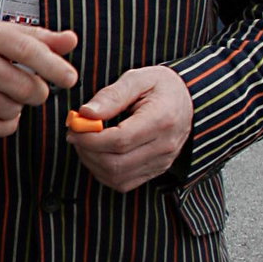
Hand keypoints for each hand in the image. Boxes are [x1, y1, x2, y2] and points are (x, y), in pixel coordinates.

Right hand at [0, 18, 77, 137]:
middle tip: (30, 86)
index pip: (28, 51)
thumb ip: (37, 37)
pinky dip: (6, 124)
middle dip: (37, 92)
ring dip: (18, 107)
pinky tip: (1, 111)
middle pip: (26, 88)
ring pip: (13, 110)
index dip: (54, 67)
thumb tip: (70, 41)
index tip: (70, 78)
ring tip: (7, 94)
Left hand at [67, 66, 192, 192]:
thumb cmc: (160, 87)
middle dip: (87, 150)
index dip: (90, 138)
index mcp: (162, 119)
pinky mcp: (156, 171)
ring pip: (116, 177)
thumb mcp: (137, 79)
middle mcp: (165, 146)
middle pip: (116, 163)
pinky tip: (98, 153)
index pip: (120, 140)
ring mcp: (162, 162)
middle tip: (75, 134)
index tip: (74, 127)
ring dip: (92, 162)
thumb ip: (111, 95)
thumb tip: (85, 113)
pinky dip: (103, 172)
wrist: (188, 101)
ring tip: (85, 142)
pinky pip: (123, 183)